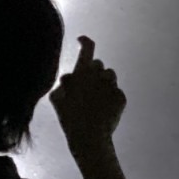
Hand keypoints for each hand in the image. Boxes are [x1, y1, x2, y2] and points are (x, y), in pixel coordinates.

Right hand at [50, 36, 125, 152]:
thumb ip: (63, 84)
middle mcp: (98, 75)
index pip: (88, 48)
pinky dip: (111, 98)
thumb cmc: (70, 119)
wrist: (89, 138)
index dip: (85, 41)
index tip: (81, 40)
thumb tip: (69, 77)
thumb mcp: (57, 99)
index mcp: (82, 73)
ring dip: (103, 83)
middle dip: (93, 72)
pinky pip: (116, 92)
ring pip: (110, 76)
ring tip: (95, 99)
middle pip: (99, 64)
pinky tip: (103, 110)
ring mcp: (111, 85)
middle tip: (87, 87)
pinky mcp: (121, 97)